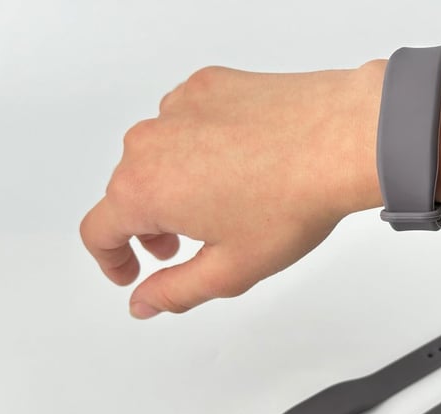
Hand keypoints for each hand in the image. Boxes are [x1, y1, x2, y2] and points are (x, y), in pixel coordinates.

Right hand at [80, 63, 384, 318]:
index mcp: (143, 188)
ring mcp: (180, 106)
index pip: (98, 231)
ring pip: (159, 155)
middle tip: (186, 244)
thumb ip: (176, 292)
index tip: (130, 270)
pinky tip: (240, 163)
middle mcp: (150, 140)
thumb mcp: (230, 269)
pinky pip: (188, 122)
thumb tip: (144, 301)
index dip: (111, 260)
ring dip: (176, 184)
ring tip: (222, 202)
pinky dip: (200, 147)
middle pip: (129, 191)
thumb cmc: (292, 201)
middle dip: (152, 225)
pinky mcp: (209, 85)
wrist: (341, 140)